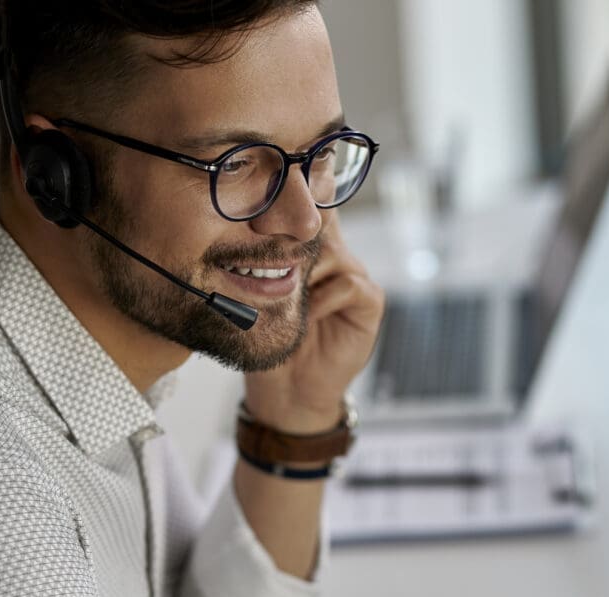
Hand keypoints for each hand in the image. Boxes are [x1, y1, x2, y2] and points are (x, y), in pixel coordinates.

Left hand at [243, 212, 382, 431]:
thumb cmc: (267, 340)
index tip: (273, 195)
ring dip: (305, 273)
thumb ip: (257, 258)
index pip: (307, 208)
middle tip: (267, 257)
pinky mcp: (369, 302)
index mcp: (308, 249)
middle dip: (292, 239)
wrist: (287, 389)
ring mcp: (354, 277)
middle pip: (319, 223)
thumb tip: (239, 221)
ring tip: (286, 297)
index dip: (295, 197)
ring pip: (332, 251)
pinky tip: (306, 317)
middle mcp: (335, 257)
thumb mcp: (254, 293)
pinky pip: (348, 284)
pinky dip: (323, 299)